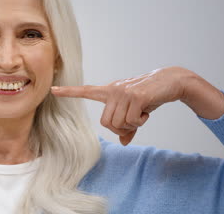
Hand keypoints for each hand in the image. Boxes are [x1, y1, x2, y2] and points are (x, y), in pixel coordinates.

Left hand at [51, 66, 192, 145]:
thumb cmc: (150, 96)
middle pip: (106, 123)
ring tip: (141, 113)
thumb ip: (127, 126)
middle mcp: (113, 90)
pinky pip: (132, 121)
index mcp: (109, 91)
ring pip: (119, 123)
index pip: (86, 91)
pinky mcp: (136, 96)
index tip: (53, 89)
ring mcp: (124, 92)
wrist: (170, 81)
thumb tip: (124, 141)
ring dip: (132, 125)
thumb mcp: (136, 111)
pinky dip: (140, 122)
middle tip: (134, 121)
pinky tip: (147, 111)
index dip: (69, 92)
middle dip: (121, 128)